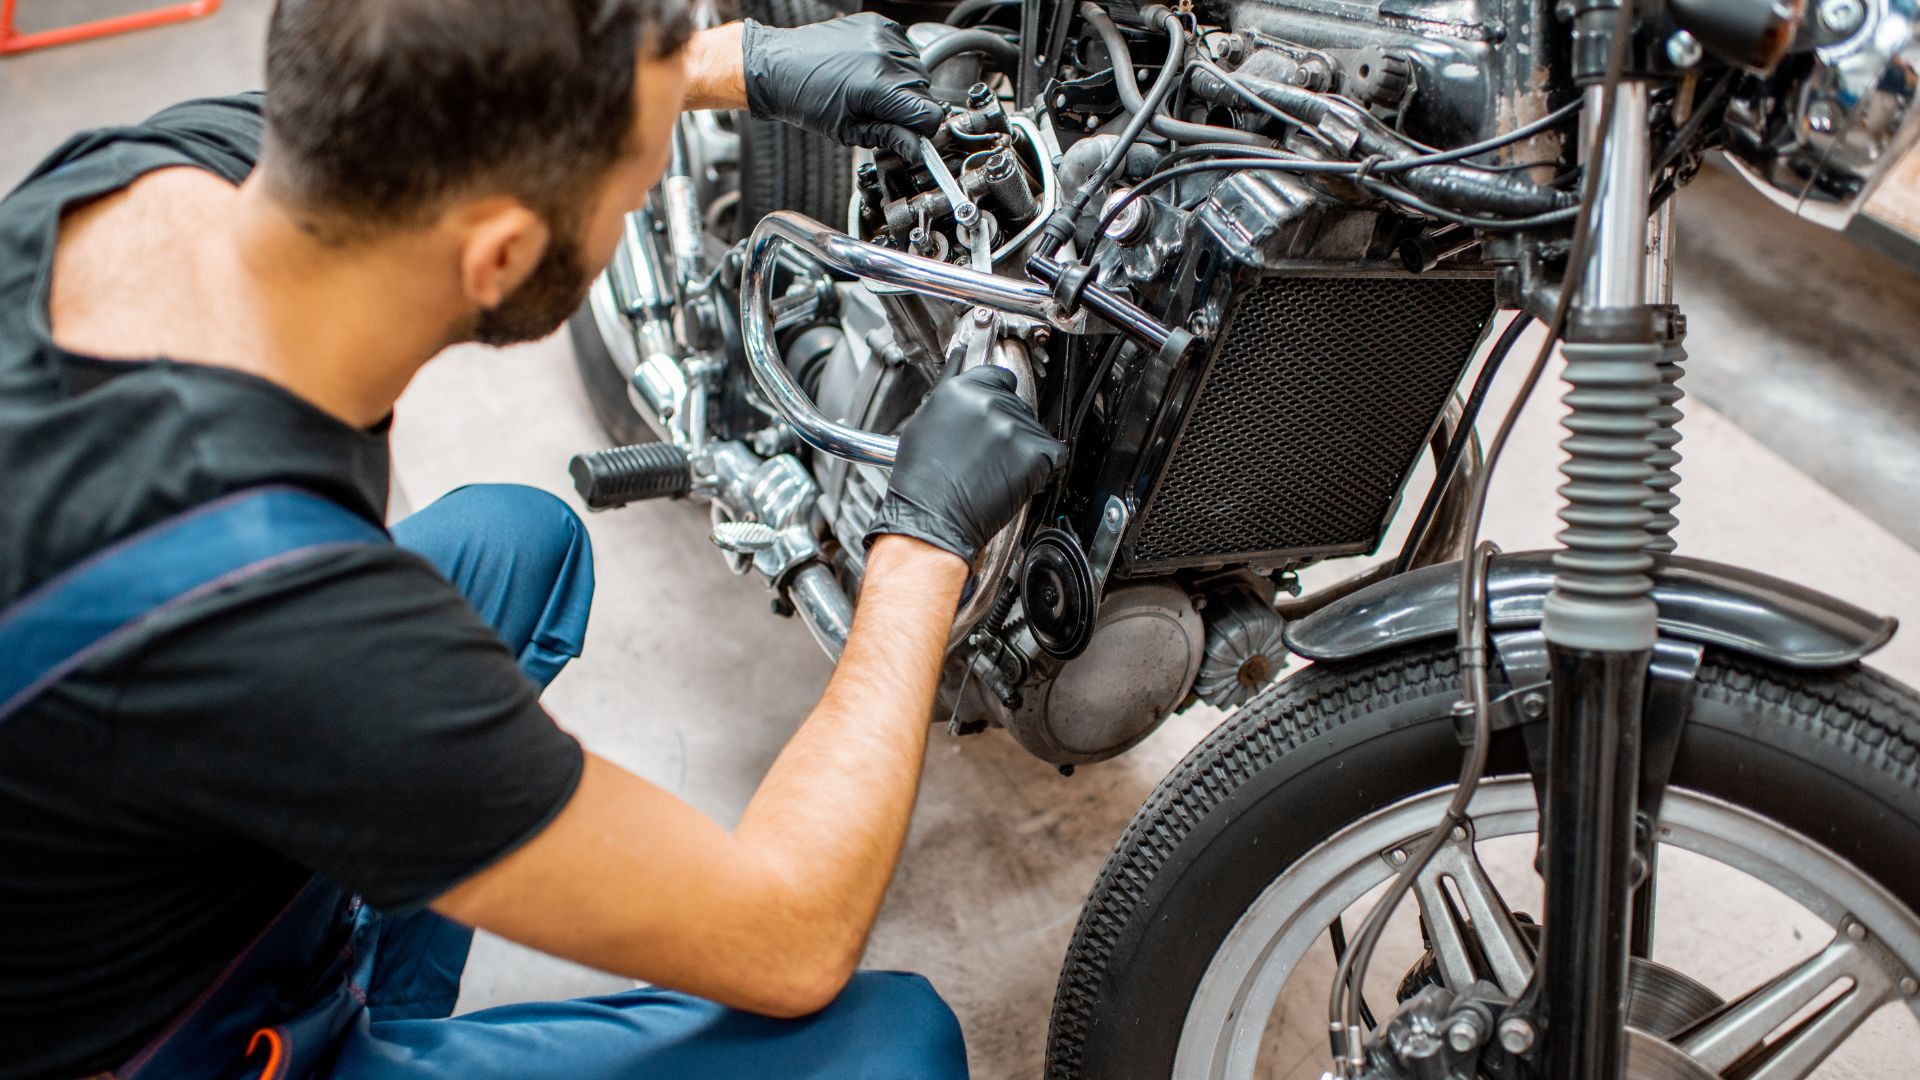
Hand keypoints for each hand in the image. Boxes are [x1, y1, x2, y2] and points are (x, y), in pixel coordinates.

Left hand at [741, 14, 945, 158]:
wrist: (779, 65)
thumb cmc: (804, 98)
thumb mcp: (847, 130)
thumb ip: (888, 137)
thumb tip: (916, 149)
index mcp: (877, 87)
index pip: (929, 114)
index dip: (922, 130)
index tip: (910, 134)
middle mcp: (883, 56)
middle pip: (924, 92)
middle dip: (909, 107)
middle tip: (880, 111)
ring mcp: (881, 36)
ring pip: (917, 70)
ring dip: (903, 85)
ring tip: (872, 89)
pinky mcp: (878, 23)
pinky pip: (905, 47)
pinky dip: (896, 62)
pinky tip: (872, 70)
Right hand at [865, 367, 1066, 563]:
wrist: (932, 519)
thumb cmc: (922, 482)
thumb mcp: (924, 425)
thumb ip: (952, 401)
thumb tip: (963, 385)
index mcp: (961, 390)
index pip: (999, 377)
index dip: (1000, 397)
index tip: (998, 410)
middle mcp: (989, 402)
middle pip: (1018, 405)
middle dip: (1009, 429)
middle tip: (989, 455)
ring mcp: (1013, 426)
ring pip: (1034, 431)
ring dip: (1023, 450)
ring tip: (996, 471)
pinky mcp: (1034, 451)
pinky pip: (1054, 455)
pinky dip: (1043, 469)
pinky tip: (1017, 478)